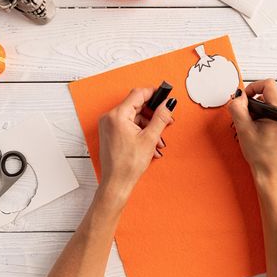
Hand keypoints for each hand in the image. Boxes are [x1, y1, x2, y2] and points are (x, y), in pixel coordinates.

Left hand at [97, 88, 176, 213]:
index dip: (154, 94)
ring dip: (149, 126)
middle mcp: (110, 118)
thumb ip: (160, 117)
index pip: (138, 94)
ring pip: (134, 117)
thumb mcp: (150, 138)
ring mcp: (108, 126)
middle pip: (136, 106)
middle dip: (153, 114)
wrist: (116, 182)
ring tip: (159, 140)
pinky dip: (140, 131)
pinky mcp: (110, 133)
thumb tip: (167, 104)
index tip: (164, 96)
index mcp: (117, 115)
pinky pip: (128, 125)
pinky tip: (150, 143)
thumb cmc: (128, 164)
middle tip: (167, 120)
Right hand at [228, 79, 276, 185]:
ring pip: (271, 104)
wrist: (271, 173)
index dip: (253, 88)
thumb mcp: (244, 130)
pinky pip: (276, 113)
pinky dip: (265, 118)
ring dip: (259, 112)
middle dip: (254, 104)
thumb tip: (238, 96)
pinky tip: (260, 131)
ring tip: (254, 128)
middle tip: (247, 119)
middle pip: (269, 95)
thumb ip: (238, 109)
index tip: (244, 99)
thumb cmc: (261, 156)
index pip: (269, 85)